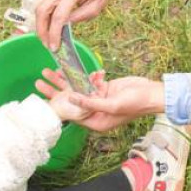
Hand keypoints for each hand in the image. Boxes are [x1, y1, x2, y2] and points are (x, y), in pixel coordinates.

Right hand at [34, 0, 124, 50]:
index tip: (55, 47)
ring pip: (41, 5)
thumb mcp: (97, 6)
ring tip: (47, 39)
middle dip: (41, 29)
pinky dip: (45, 17)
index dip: (54, 33)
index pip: (58, 14)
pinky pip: (46, 3)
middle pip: (42, 9)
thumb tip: (64, 26)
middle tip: (46, 44)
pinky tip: (49, 27)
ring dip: (41, 24)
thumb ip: (80, 16)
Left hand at [37, 72, 163, 131]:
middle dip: (55, 91)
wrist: (152, 93)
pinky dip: (86, 75)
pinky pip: (90, 82)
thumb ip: (92, 102)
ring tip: (48, 71)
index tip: (44, 98)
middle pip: (70, 101)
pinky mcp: (105, 88)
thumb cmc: (136, 103)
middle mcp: (96, 112)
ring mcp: (100, 99)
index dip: (57, 106)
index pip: (71, 115)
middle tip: (38, 82)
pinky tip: (78, 69)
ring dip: (65, 79)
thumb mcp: (113, 104)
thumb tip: (71, 99)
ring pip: (77, 89)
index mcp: (96, 121)